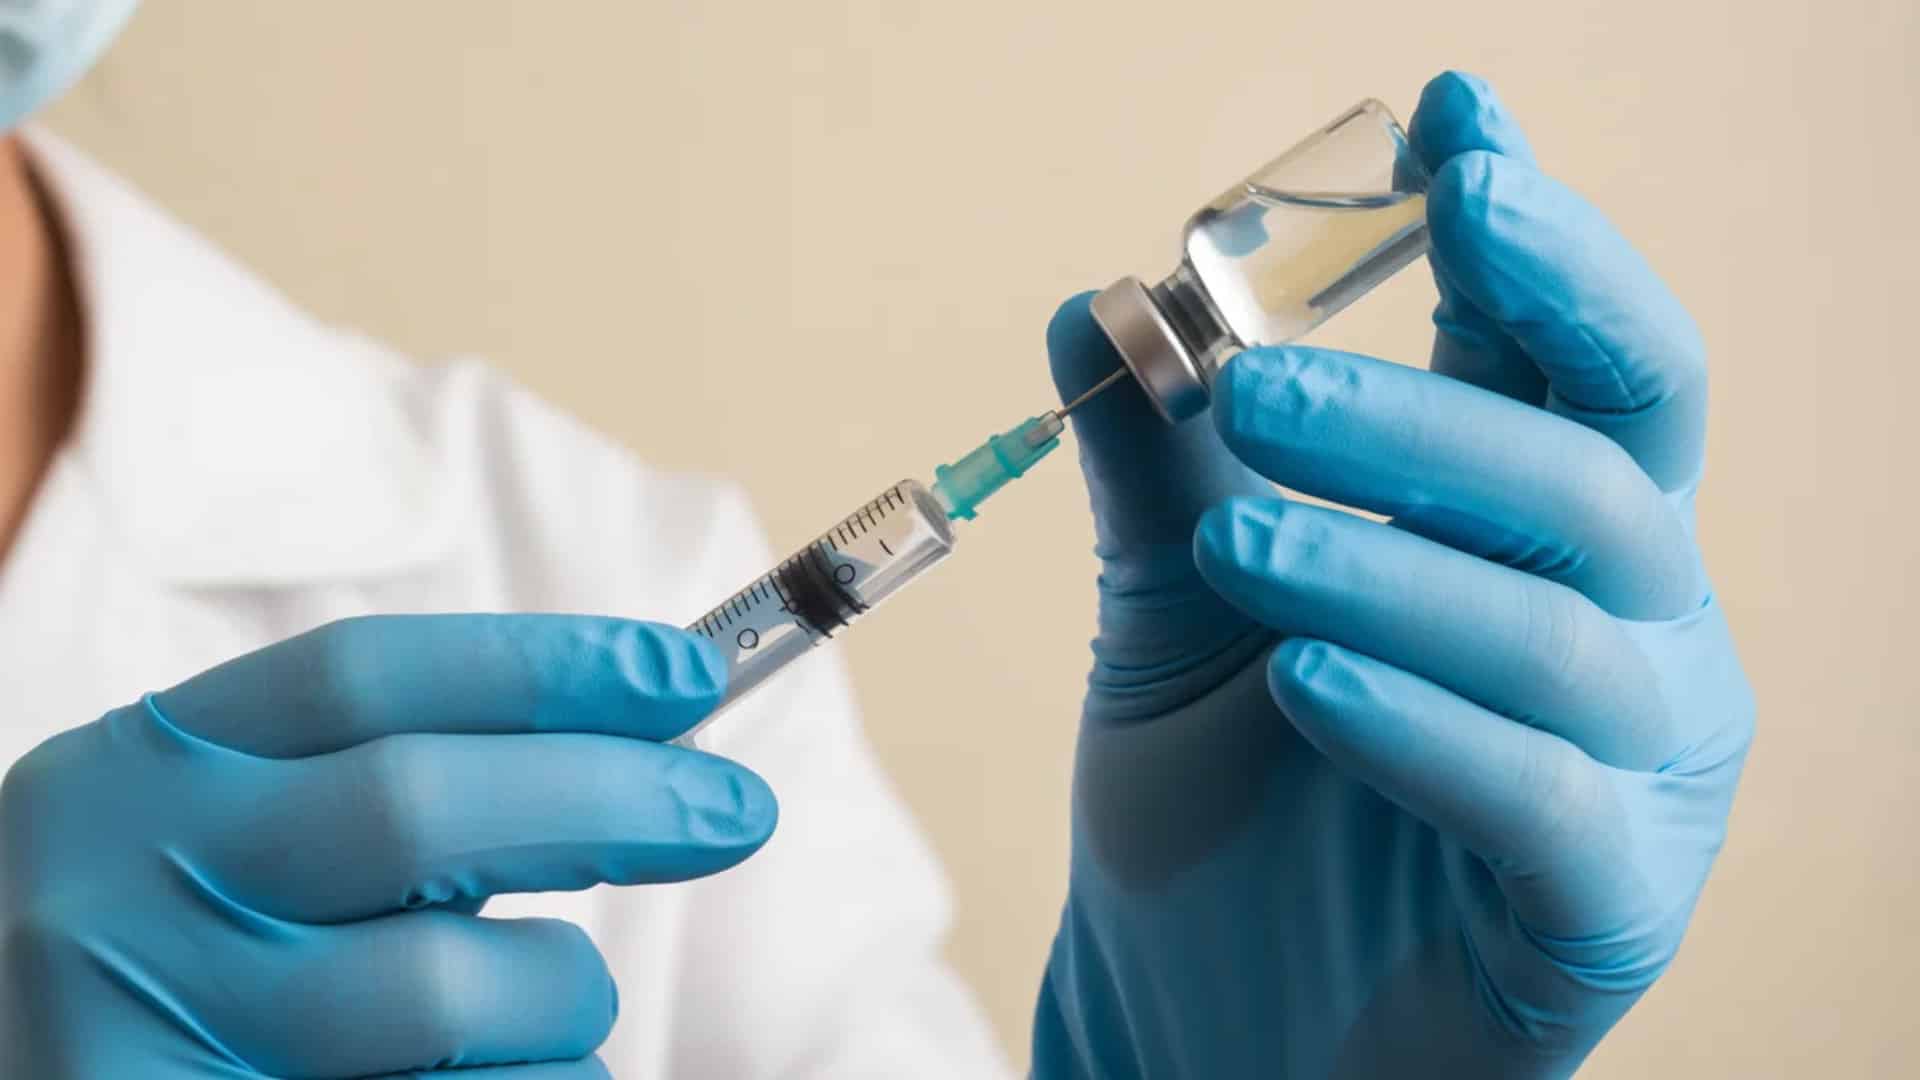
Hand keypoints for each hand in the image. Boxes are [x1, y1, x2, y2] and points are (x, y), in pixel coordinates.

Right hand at [1, 615, 774, 1077]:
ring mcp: (150, 1032)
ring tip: (564, 1000)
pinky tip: (527, 1077)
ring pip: (447, 990)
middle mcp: (122, 891)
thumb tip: (647, 732)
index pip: (366, 677)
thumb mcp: (233, 836)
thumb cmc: (188, 956)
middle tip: (737, 809)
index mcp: (140, 772)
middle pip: (417, 809)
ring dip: (564, 990)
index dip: (547, 664)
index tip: (691, 673)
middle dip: (611, 799)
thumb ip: (387, 782)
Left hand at [1033, 72, 1751, 1078]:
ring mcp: (1640, 768)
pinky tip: (1304, 685)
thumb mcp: (1176, 611)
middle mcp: (1625, 625)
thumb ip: (1159, 461)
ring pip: (1562, 624)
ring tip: (1234, 540)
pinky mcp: (1607, 904)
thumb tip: (1094, 301)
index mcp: (1535, 526)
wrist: (1209, 1018)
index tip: (1455, 122)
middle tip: (1260, 376)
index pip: (1573, 354)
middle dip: (1431, 403)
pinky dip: (1421, 723)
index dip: (1534, 236)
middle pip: (1590, 463)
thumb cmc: (1225, 806)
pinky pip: (1542, 795)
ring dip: (1387, 560)